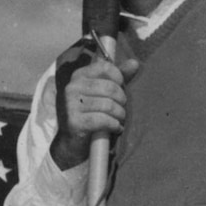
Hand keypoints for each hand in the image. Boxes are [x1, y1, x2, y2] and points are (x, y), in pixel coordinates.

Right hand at [51, 44, 134, 169]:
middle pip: (110, 88)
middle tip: (121, 110)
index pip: (105, 67)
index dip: (119, 78)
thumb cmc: (90, 114)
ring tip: (119, 120)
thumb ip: (118, 78)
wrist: (71, 142)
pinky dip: (115, 125)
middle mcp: (72, 88)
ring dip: (120, 115)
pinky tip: (116, 128)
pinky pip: (103, 120)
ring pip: (109, 105)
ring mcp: (71, 105)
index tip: (121, 88)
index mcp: (78, 76)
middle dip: (122, 101)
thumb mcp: (103, 93)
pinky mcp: (74, 122)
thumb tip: (135, 63)